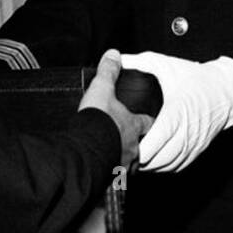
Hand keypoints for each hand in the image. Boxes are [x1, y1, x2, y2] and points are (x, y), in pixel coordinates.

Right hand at [79, 49, 151, 169]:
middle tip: (122, 140)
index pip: (147, 122)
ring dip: (120, 160)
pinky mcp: (110, 177)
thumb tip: (113, 55)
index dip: (145, 120)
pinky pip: (112, 177)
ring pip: (126, 163)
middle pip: (138, 146)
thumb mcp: (101, 89)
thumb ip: (108, 72)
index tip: (144, 119)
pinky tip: (100, 173)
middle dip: (132, 143)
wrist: (86, 151)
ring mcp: (122, 163)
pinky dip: (108, 175)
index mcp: (132, 125)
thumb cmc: (98, 122)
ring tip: (110, 158)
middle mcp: (131, 146)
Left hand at [118, 51, 232, 172]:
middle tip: (123, 149)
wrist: (227, 90)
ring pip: (166, 165)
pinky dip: (163, 165)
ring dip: (150, 164)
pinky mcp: (197, 150)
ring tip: (134, 155)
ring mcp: (193, 144)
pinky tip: (152, 158)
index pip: (154, 141)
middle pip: (158, 159)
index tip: (122, 142)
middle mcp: (186, 132)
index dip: (137, 147)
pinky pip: (177, 166)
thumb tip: (117, 58)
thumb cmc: (196, 78)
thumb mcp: (167, 65)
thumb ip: (140, 62)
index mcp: (176, 113)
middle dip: (139, 158)